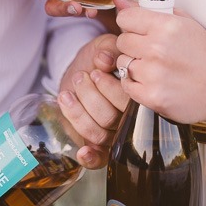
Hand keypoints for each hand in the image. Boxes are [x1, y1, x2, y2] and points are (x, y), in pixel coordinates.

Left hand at [57, 33, 128, 168]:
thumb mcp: (105, 46)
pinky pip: (98, 159)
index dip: (110, 89)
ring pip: (98, 134)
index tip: (96, 71)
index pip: (128, 102)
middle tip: (81, 77)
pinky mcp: (95, 143)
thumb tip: (104, 59)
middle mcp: (129, 119)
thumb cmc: (99, 57)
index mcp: (137, 97)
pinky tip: (82, 151)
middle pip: (111, 118)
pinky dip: (90, 158)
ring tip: (68, 93)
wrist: (84, 67)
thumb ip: (107, 49)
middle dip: (91, 96)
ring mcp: (113, 133)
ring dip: (79, 113)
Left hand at [114, 0, 205, 124]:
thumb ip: (147, 9)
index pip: (124, 17)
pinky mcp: (152, 96)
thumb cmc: (204, 53)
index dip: (130, 23)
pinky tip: (152, 81)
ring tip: (154, 67)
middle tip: (151, 50)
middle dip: (133, 45)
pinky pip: (126, 84)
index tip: (139, 29)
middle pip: (121, 41)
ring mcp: (154, 74)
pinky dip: (135, 83)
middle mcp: (158, 49)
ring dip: (134, 65)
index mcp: (166, 26)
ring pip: (122, 63)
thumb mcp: (182, 22)